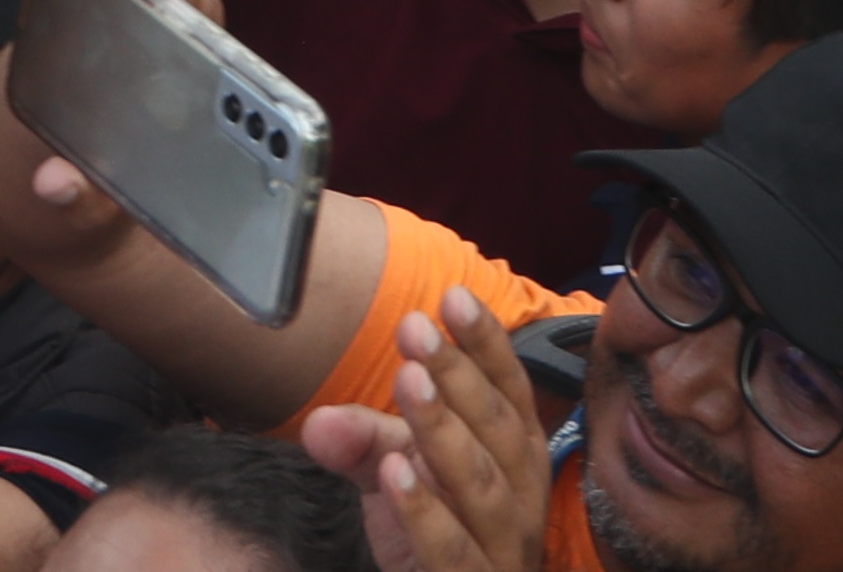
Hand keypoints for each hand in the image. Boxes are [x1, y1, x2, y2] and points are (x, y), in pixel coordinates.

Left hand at [297, 278, 545, 571]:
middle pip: (499, 428)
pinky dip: (424, 511)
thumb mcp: (397, 476)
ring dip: (444, 430)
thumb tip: (318, 422)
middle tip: (415, 329)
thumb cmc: (435, 535)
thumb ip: (363, 442)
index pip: (510, 389)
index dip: (486, 343)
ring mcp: (507, 547)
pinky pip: (454, 550)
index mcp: (516, 455)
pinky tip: (392, 473)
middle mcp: (524, 497)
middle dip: (457, 375)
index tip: (451, 296)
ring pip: (483, 484)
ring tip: (408, 382)